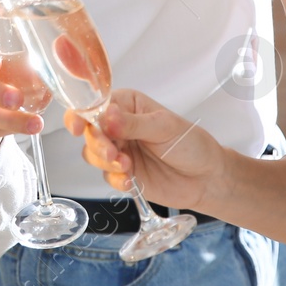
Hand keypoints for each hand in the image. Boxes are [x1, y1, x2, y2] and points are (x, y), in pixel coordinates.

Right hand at [66, 89, 225, 211]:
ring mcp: (120, 150)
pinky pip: (106, 175)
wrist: (206, 178)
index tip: (78, 127)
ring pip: (92, 154)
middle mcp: (119, 126)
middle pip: (90, 131)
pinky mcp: (123, 173)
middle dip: (98, 143)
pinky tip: (130, 180)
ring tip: (127, 166)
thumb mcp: (164, 127)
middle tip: (113, 152)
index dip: (81, 114)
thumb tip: (106, 116)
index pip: (95, 105)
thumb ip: (133, 123)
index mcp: (127, 104)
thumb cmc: (191, 144)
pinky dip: (115, 178)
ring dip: (105, 161)